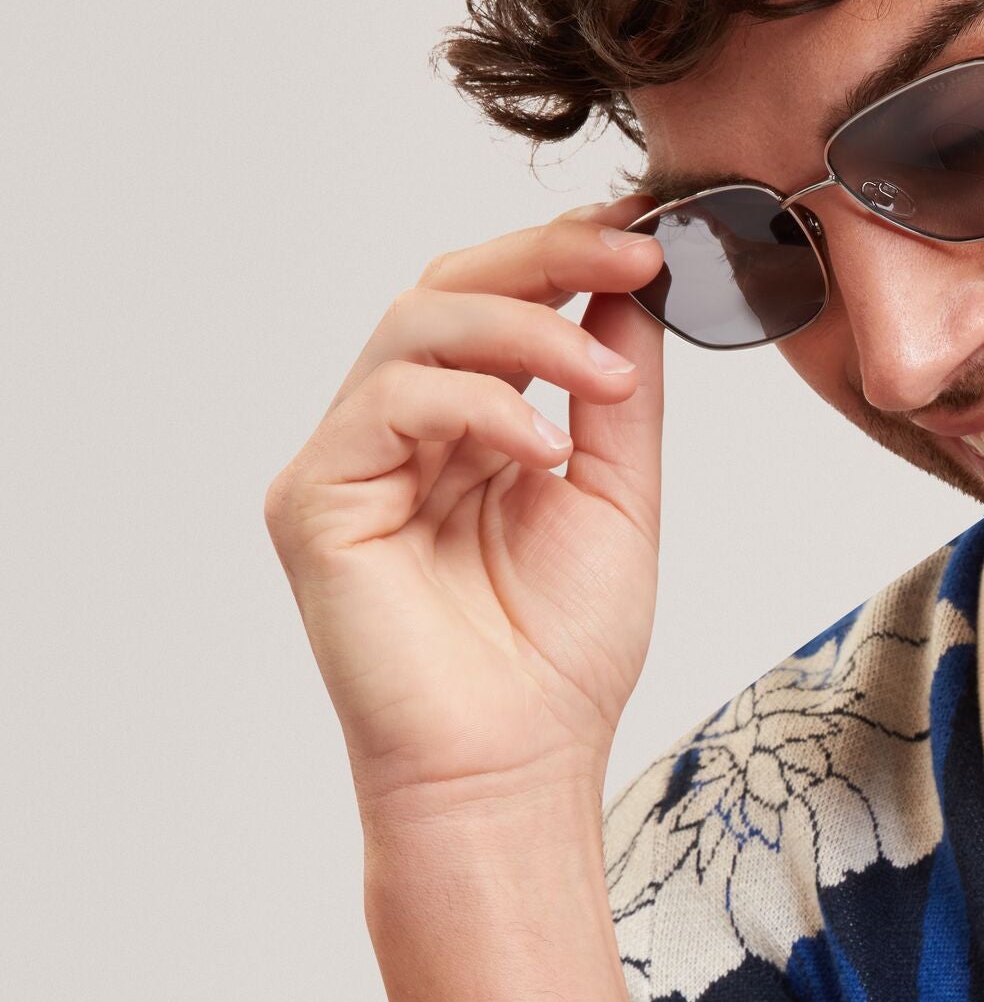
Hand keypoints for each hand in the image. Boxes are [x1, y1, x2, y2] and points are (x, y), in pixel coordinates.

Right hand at [265, 194, 665, 824]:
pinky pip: (389, 402)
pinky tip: (546, 450)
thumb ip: (618, 392)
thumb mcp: (617, 497)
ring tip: (604, 378)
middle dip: (546, 256)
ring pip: (415, 325)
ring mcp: (347, 462)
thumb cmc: (559, 661)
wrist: (514, 769)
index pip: (496, 303)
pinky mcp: (314, 500)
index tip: (652, 233)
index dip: (566, 251)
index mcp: (464, 429)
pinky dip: (479, 406)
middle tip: (637, 256)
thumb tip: (635, 284)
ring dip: (525, 329)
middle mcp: (396, 434)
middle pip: (445, 288)